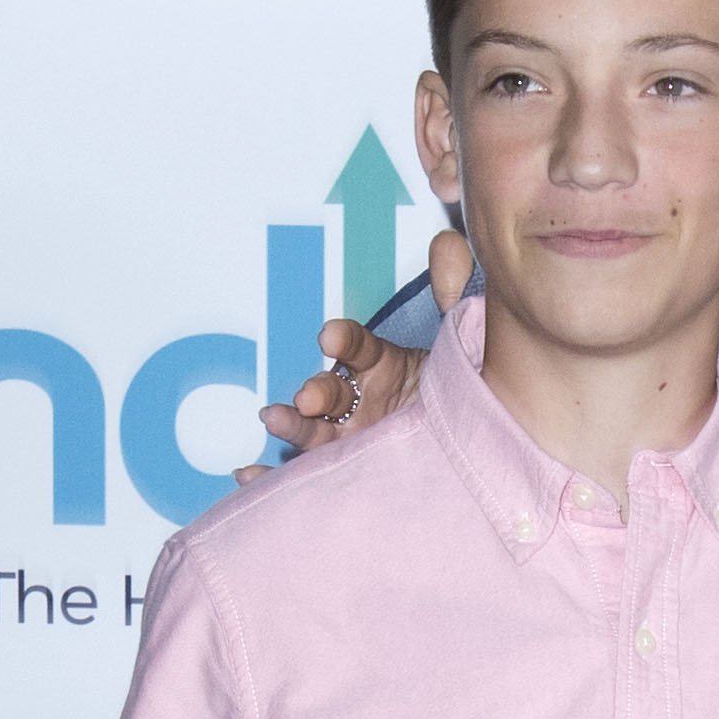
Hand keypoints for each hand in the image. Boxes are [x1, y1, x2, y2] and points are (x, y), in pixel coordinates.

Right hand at [246, 228, 474, 469]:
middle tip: (309, 396)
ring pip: (312, 429)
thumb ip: (452, 298)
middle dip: (317, 390)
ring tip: (274, 419)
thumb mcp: (461, 344)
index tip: (332, 335)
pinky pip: (305, 471)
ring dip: (289, 423)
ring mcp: (348, 436)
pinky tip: (248, 473)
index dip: (344, 339)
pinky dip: (271, 474)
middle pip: (330, 390)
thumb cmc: (456, 390)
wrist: (470, 447)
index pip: (358, 345)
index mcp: (380, 363)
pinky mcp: (342, 470)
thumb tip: (450, 244)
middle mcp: (358, 398)